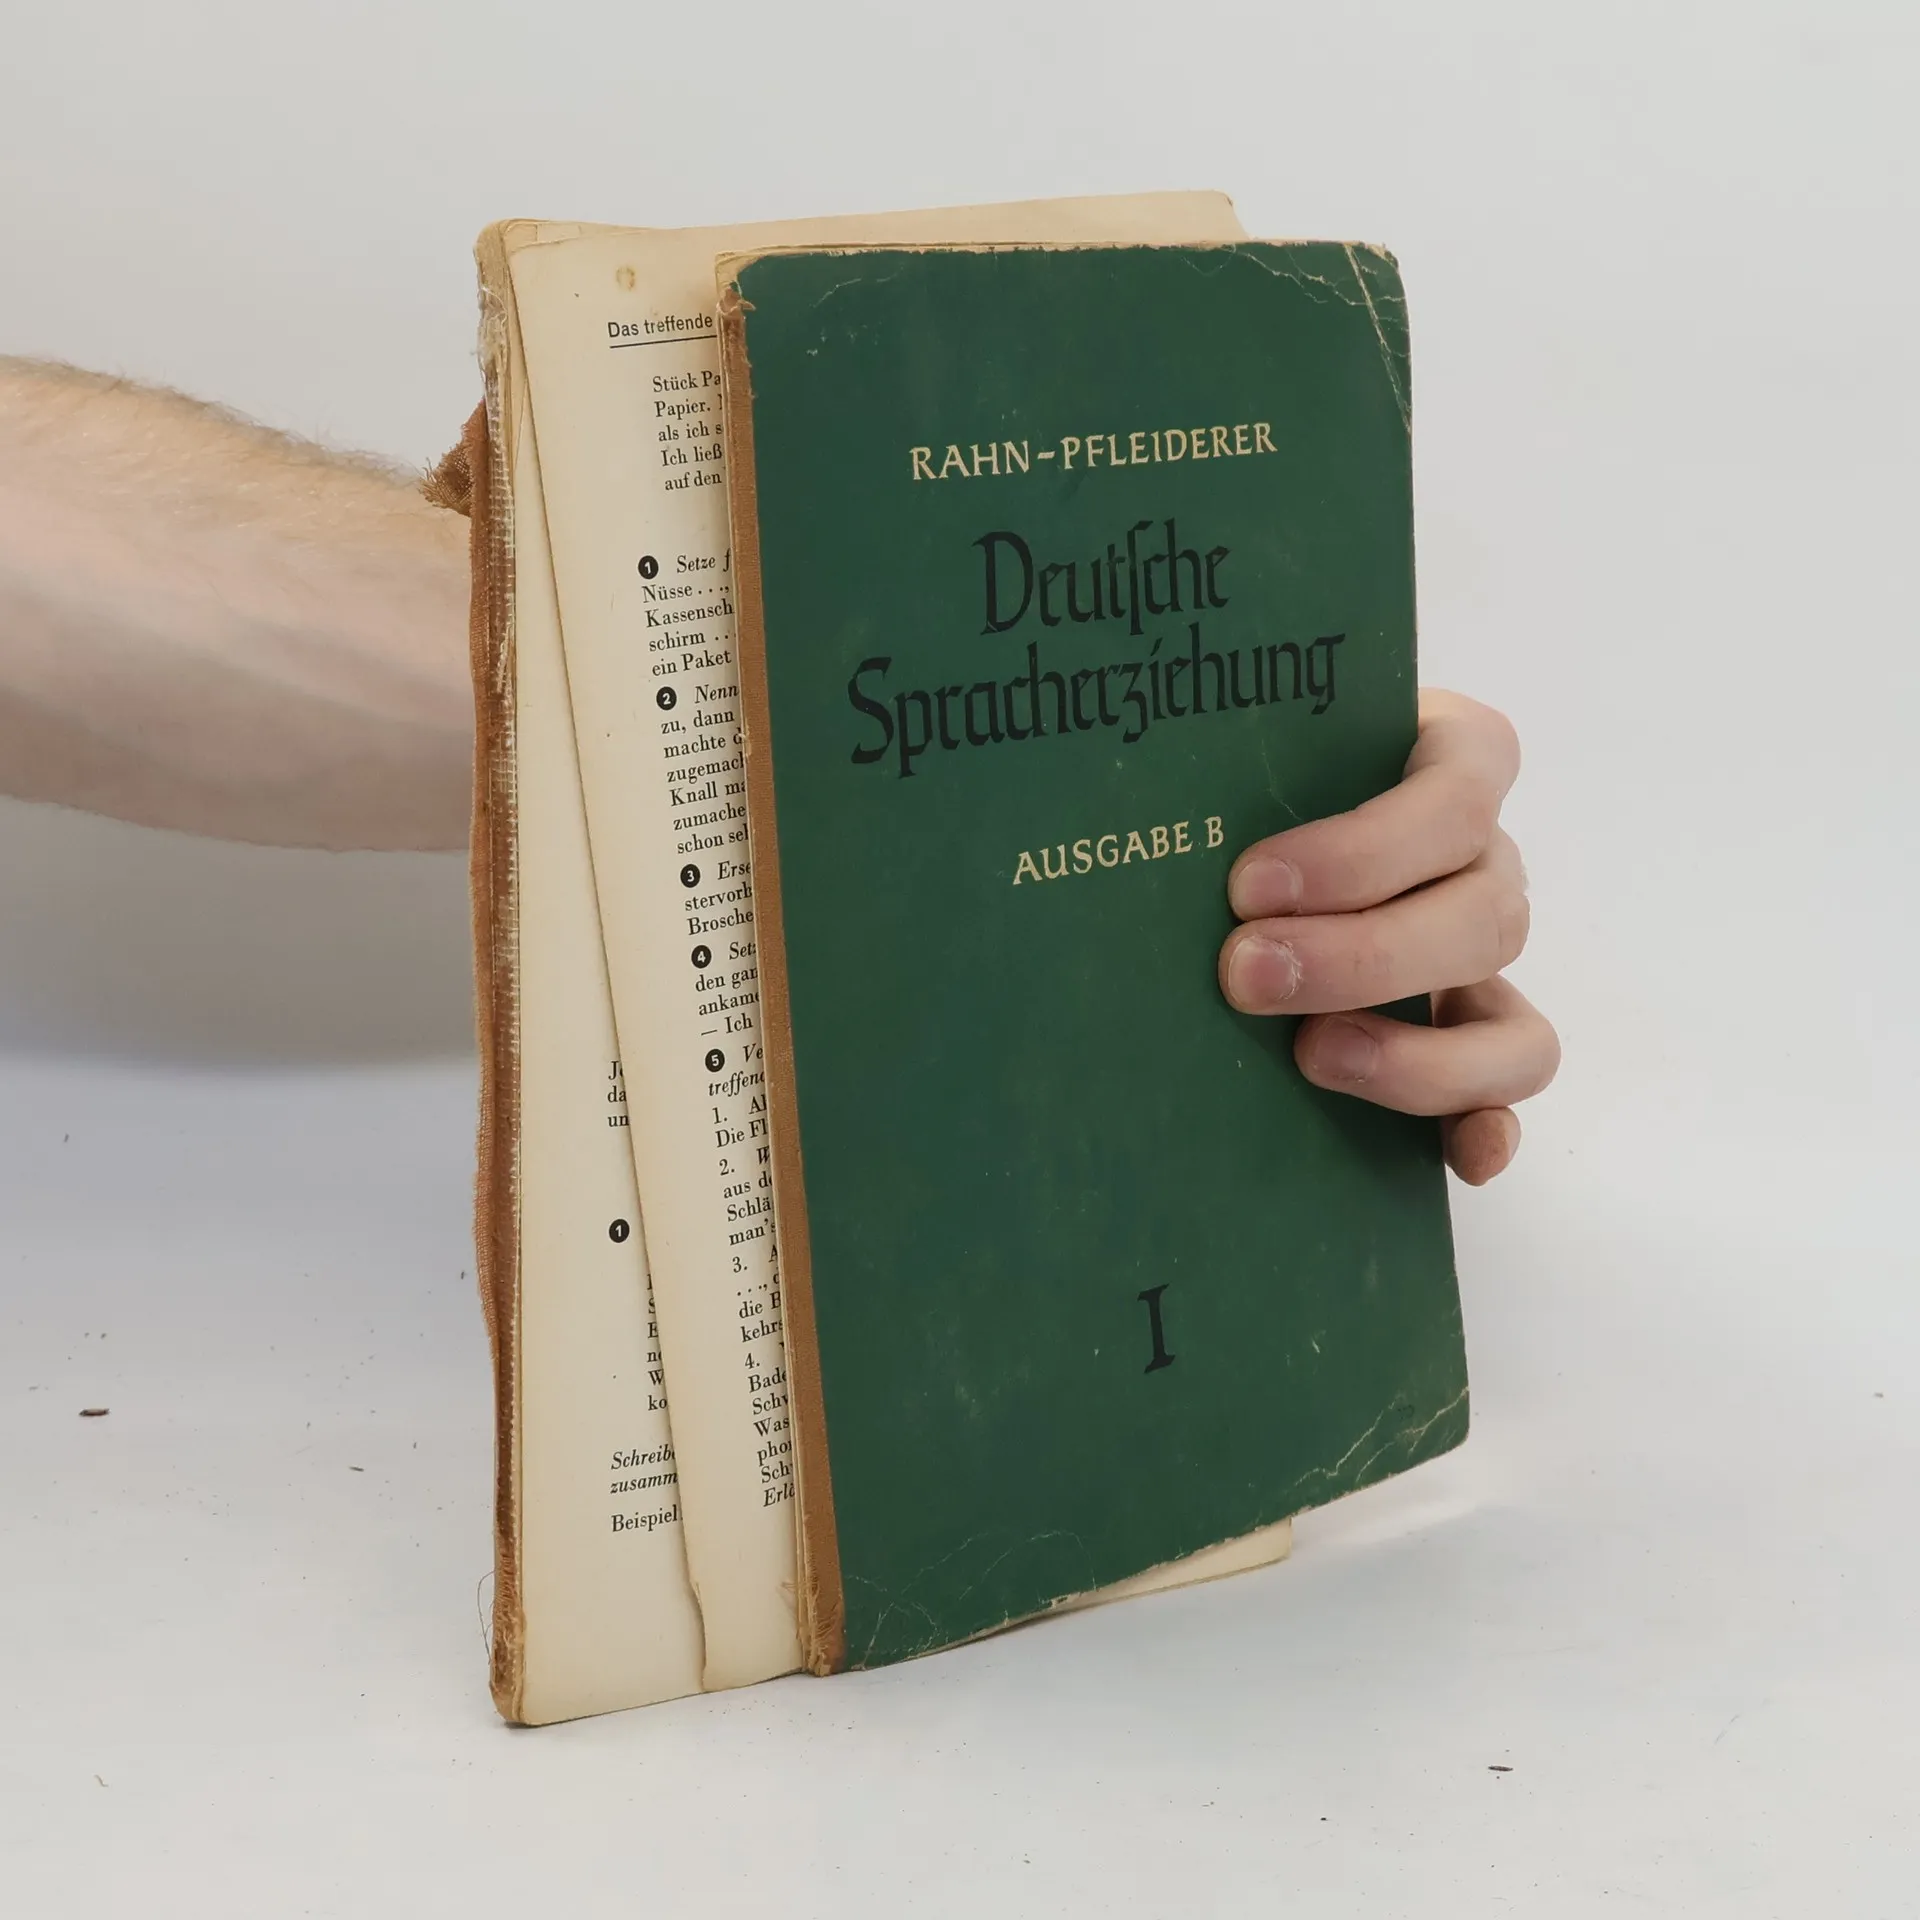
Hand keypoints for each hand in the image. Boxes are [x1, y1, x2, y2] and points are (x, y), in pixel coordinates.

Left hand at [1217, 689, 1558, 1184]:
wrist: (1243, 816)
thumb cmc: (1251, 766)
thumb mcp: (1252, 748)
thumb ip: (1233, 775)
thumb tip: (1139, 832)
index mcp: (1455, 759)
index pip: (1457, 796)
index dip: (1362, 852)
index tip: (1249, 886)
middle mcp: (1487, 860)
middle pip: (1484, 918)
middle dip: (1361, 959)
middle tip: (1243, 973)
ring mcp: (1484, 959)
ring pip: (1513, 1025)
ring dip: (1418, 1057)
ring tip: (1310, 1055)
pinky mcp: (1473, 1036)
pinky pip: (1508, 1093)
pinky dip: (1487, 1126)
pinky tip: (1457, 1159)